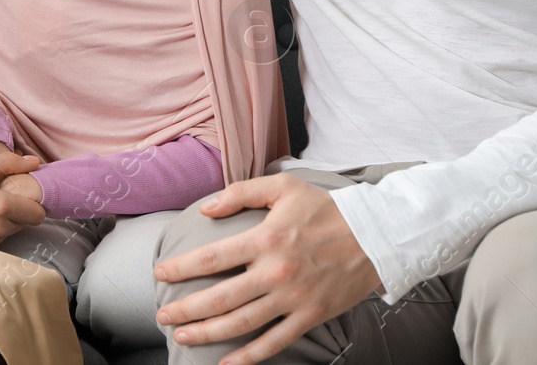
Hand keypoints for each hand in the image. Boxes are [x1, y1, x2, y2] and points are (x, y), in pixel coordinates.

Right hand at [0, 152, 45, 246]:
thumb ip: (10, 163)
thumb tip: (35, 161)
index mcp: (0, 205)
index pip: (37, 214)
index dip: (33, 205)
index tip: (24, 198)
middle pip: (24, 224)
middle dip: (17, 213)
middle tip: (1, 201)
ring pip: (8, 234)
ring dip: (3, 224)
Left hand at [153, 174, 381, 364]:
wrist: (376, 236)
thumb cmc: (326, 209)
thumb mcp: (283, 188)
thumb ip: (241, 193)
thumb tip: (205, 208)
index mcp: (265, 239)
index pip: (210, 258)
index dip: (180, 268)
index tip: (160, 273)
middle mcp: (275, 273)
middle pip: (219, 298)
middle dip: (185, 309)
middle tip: (162, 315)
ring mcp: (293, 298)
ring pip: (241, 324)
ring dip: (207, 334)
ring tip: (183, 336)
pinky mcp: (310, 316)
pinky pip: (274, 342)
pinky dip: (249, 357)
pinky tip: (226, 364)